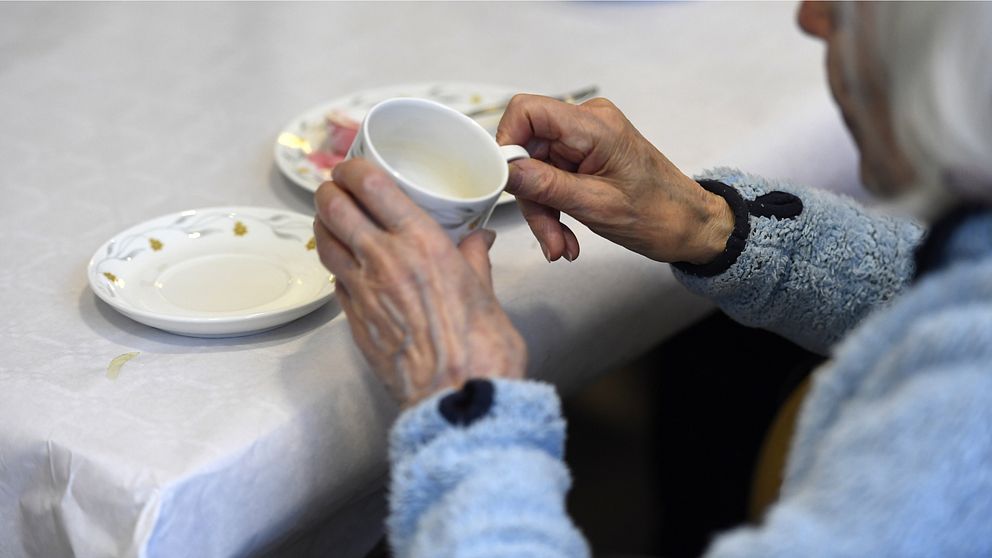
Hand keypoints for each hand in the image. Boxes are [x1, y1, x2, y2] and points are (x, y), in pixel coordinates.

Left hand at [313, 159, 526, 406]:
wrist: (457, 398)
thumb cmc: (480, 349)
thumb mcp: (485, 292)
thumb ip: (474, 260)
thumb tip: (478, 241)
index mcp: (421, 242)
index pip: (371, 185)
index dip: (353, 169)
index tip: (352, 166)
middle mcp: (385, 260)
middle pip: (334, 208)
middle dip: (329, 192)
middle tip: (336, 189)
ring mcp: (363, 291)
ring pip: (324, 241)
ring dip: (323, 224)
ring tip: (332, 219)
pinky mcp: (354, 321)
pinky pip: (333, 281)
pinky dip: (335, 265)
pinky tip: (346, 265)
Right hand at [496, 95, 733, 264]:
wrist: (690, 225)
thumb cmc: (660, 214)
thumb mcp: (596, 206)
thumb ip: (546, 186)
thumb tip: (504, 171)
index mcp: (594, 126)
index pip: (526, 111)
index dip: (507, 143)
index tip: (506, 183)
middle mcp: (587, 124)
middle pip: (528, 150)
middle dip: (532, 197)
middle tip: (547, 235)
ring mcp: (585, 141)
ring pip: (537, 171)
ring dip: (543, 211)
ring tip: (560, 244)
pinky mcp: (584, 157)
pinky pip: (551, 179)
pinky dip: (554, 209)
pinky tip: (565, 237)